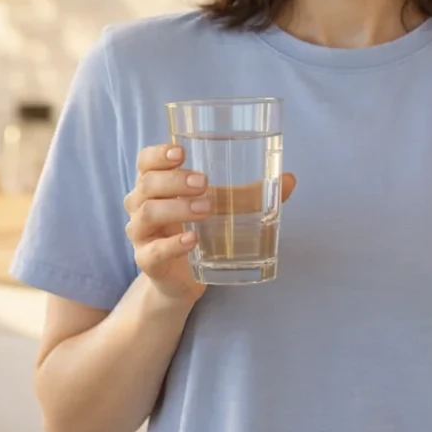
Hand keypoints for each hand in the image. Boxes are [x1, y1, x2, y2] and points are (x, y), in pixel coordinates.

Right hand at [123, 144, 296, 304]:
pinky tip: (191, 239)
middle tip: (204, 182)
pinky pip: (153, 251)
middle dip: (174, 180)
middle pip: (146, 184)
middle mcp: (141, 207)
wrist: (183, 279)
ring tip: (206, 208)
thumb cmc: (198, 231)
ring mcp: (142, 235)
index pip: (145, 162)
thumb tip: (290, 179)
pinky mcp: (148, 261)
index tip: (180, 152)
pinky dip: (172, 244)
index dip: (157, 154)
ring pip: (147, 214)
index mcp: (155, 186)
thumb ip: (251, 193)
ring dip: (176, 207)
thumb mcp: (223, 208)